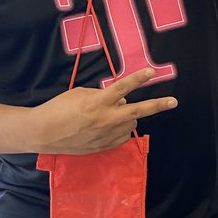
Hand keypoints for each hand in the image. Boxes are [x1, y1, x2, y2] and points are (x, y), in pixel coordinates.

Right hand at [31, 68, 176, 153]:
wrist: (44, 133)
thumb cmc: (59, 108)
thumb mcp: (80, 94)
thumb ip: (103, 95)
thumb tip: (122, 100)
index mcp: (98, 102)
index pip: (122, 87)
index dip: (138, 79)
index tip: (151, 72)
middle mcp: (105, 119)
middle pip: (138, 111)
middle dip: (158, 105)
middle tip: (173, 102)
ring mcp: (106, 135)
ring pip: (131, 124)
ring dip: (128, 116)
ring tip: (113, 113)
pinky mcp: (104, 146)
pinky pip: (122, 136)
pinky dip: (121, 129)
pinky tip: (109, 126)